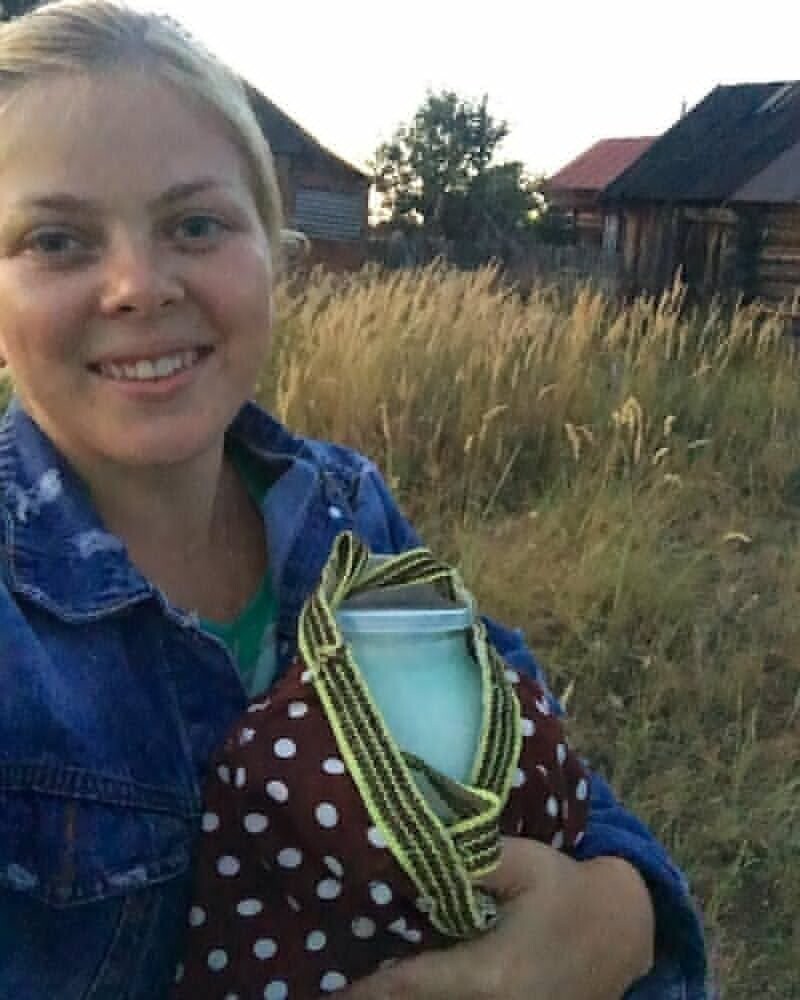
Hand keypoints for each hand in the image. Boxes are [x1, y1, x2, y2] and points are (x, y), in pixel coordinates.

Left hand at [338, 837, 654, 999]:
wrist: (624, 930)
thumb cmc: (568, 890)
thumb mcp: (522, 862)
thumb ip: (468, 861)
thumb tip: (413, 854)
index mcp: (489, 973)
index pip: (410, 987)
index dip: (367, 993)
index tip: (331, 993)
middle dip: (379, 997)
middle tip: (336, 985)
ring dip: (403, 997)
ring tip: (363, 983)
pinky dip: (431, 995)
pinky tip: (405, 984)